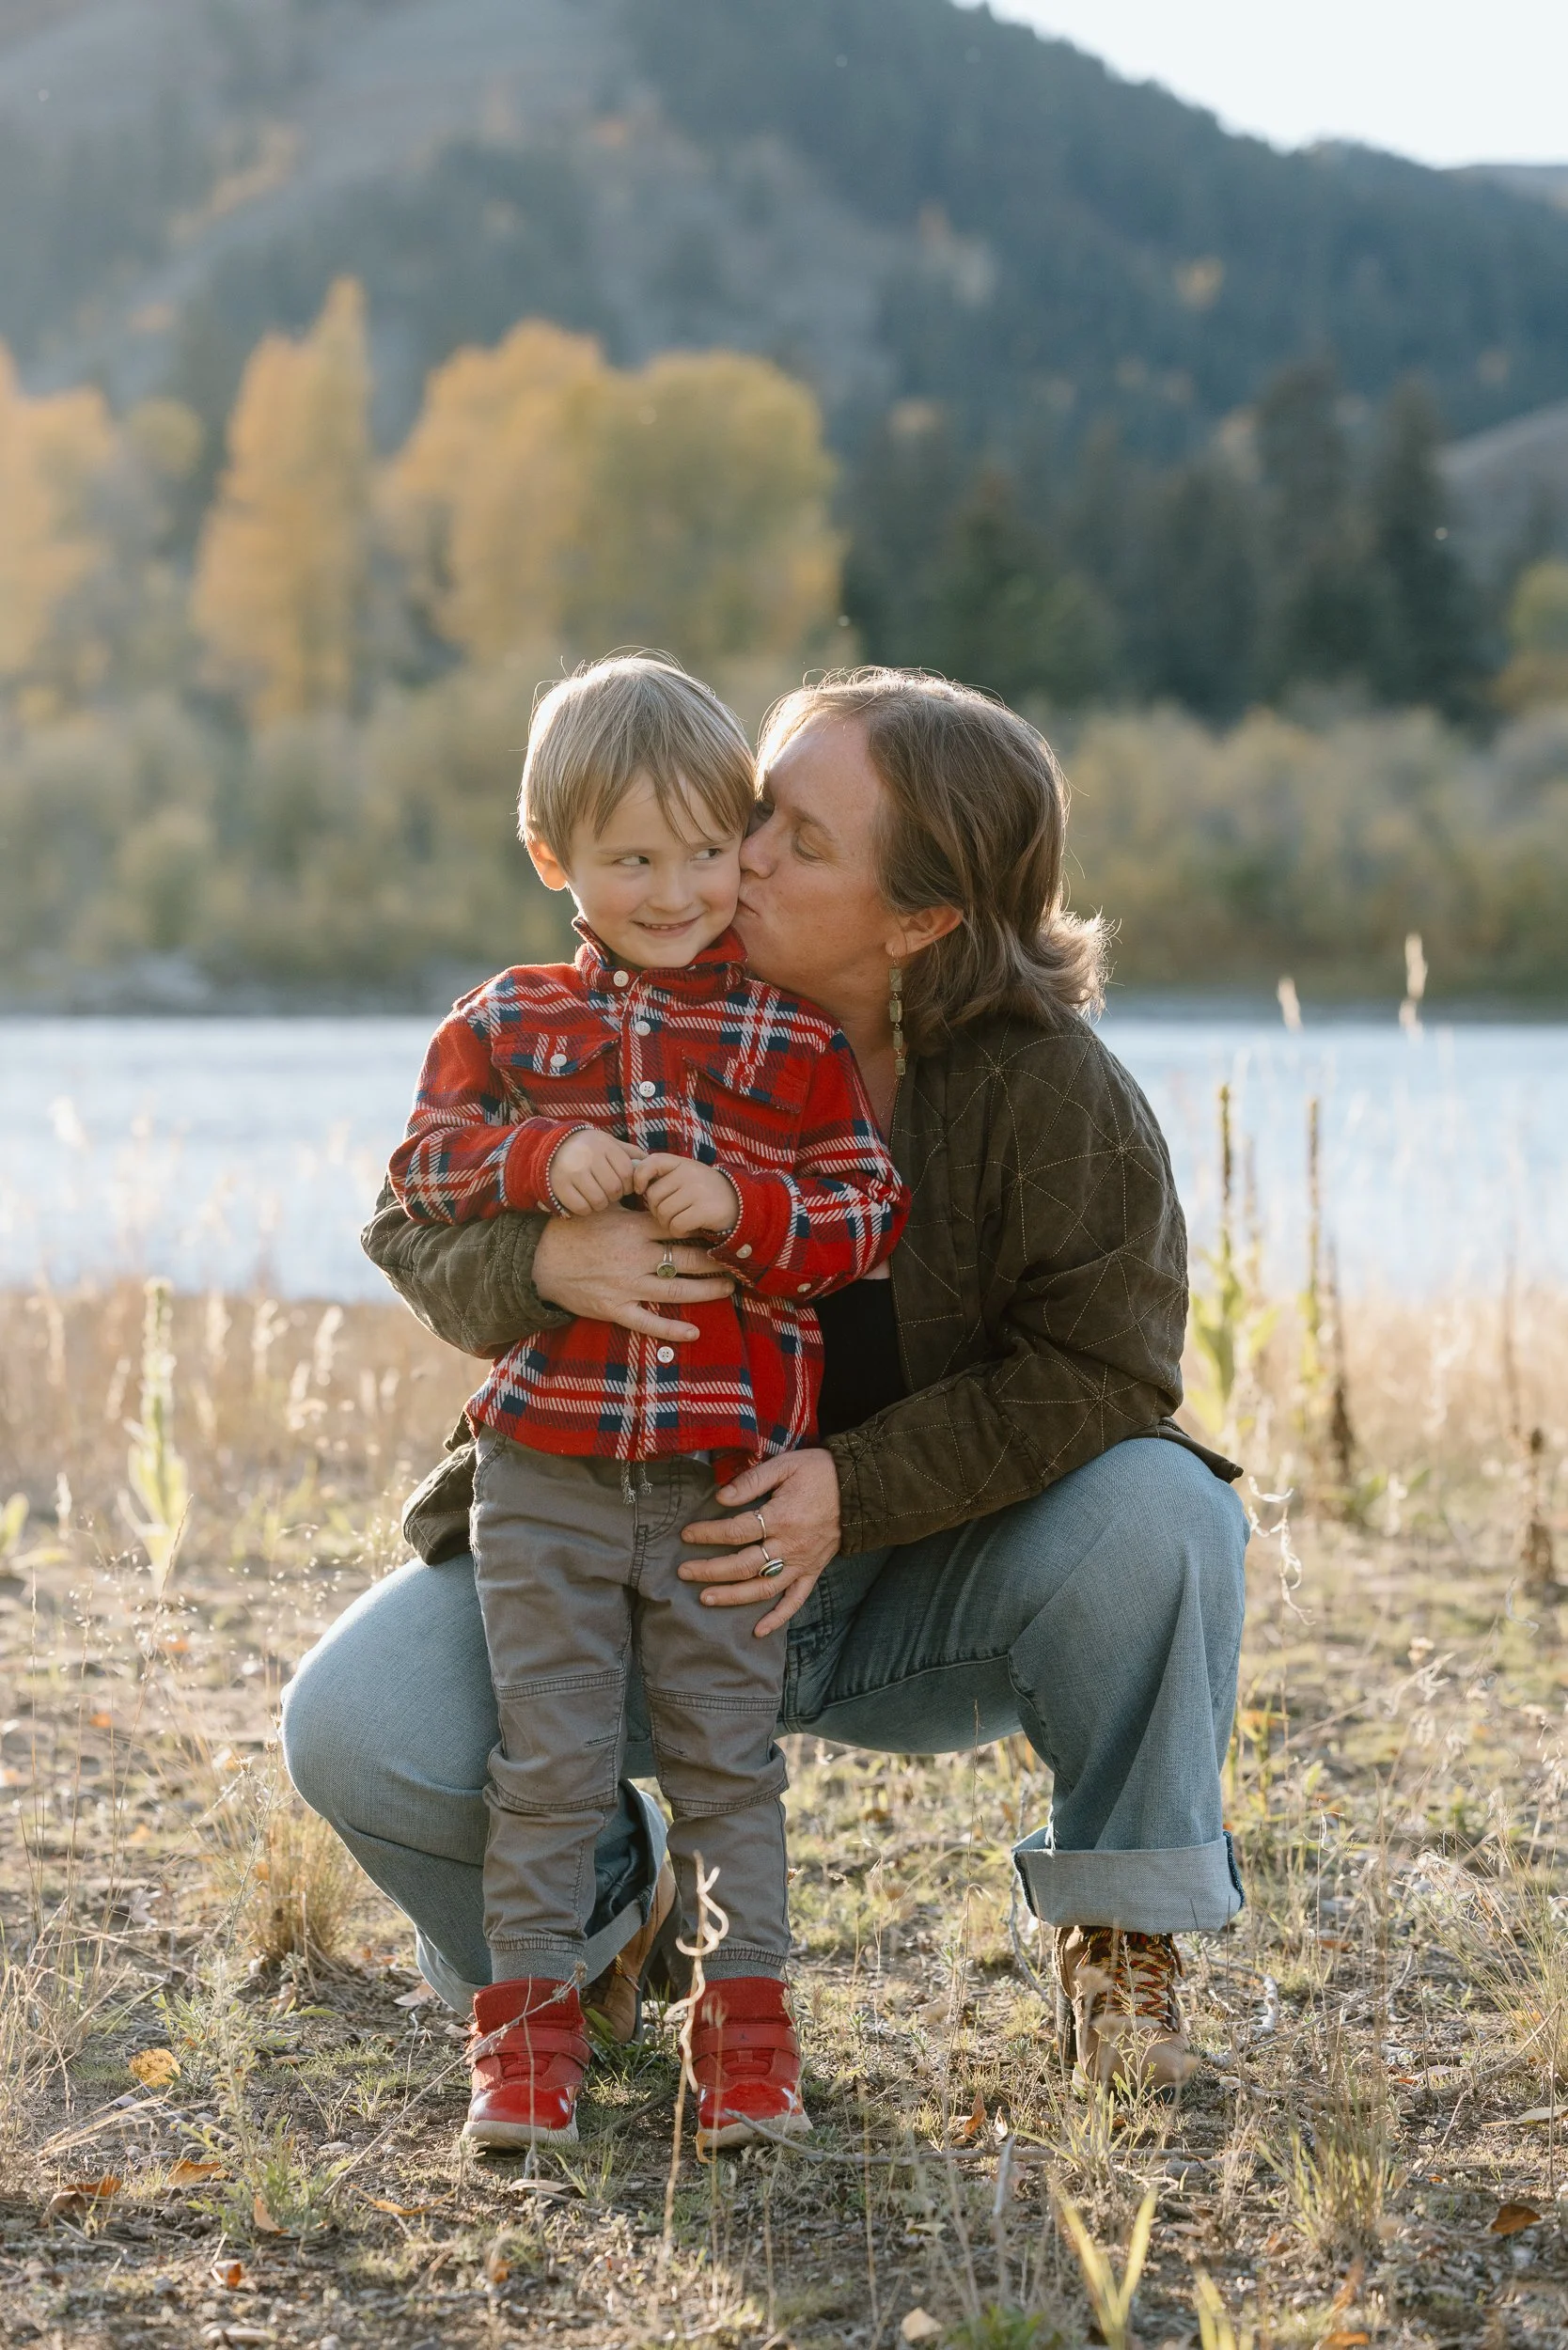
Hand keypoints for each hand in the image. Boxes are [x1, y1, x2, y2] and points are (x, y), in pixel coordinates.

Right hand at [531, 1206, 734, 1342]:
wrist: (536, 1261)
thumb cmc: (570, 1229)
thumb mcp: (602, 1208)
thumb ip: (633, 1203)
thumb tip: (658, 1187)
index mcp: (633, 1229)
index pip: (677, 1226)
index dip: (702, 1228)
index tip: (722, 1229)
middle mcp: (635, 1258)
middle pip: (685, 1258)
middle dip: (714, 1260)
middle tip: (736, 1260)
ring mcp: (626, 1286)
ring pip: (675, 1289)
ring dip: (706, 1290)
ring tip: (729, 1288)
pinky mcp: (615, 1309)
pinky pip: (648, 1322)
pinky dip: (671, 1329)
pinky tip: (694, 1332)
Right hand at [547, 1129, 642, 1214]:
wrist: (551, 1148)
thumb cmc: (588, 1148)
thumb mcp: (608, 1143)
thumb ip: (630, 1152)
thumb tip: (651, 1163)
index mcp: (603, 1145)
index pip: (626, 1173)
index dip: (629, 1185)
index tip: (624, 1186)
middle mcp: (588, 1157)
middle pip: (614, 1188)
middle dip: (615, 1195)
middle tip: (609, 1192)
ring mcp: (572, 1172)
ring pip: (599, 1200)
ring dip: (602, 1204)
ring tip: (598, 1196)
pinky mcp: (560, 1186)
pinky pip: (581, 1207)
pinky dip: (586, 1209)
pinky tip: (584, 1201)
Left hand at [632, 1153, 739, 1237]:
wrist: (742, 1205)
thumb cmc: (706, 1193)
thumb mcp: (687, 1177)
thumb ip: (664, 1176)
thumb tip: (633, 1182)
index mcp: (682, 1163)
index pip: (651, 1162)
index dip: (639, 1177)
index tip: (641, 1191)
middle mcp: (690, 1173)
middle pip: (653, 1196)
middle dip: (656, 1210)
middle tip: (671, 1214)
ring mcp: (698, 1190)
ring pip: (663, 1213)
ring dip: (668, 1223)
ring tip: (682, 1221)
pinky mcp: (705, 1210)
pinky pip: (677, 1225)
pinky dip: (679, 1232)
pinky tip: (689, 1229)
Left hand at [679, 1449, 840, 1636]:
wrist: (859, 1488)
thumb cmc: (819, 1473)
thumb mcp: (785, 1465)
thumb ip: (752, 1481)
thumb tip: (721, 1498)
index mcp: (781, 1518)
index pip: (737, 1530)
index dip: (708, 1534)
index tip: (687, 1535)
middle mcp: (790, 1546)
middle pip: (744, 1565)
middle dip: (710, 1570)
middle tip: (684, 1572)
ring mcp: (802, 1563)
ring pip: (764, 1588)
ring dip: (733, 1596)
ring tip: (705, 1599)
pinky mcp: (813, 1571)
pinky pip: (795, 1600)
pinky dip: (778, 1618)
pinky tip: (758, 1631)